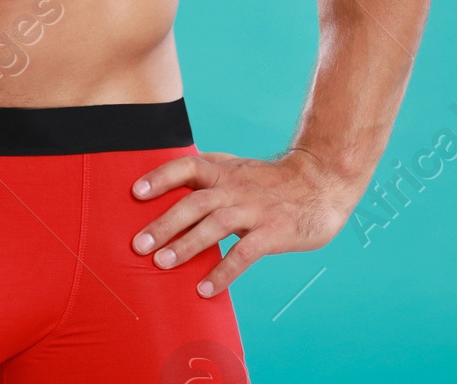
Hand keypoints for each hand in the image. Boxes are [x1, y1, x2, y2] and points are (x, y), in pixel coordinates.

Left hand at [129, 148, 353, 295]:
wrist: (320, 182)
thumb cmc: (271, 180)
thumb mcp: (237, 168)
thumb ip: (208, 174)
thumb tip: (169, 179)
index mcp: (223, 171)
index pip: (186, 166)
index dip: (160, 177)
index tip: (135, 193)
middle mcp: (234, 187)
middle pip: (193, 202)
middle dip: (164, 223)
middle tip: (138, 245)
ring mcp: (254, 209)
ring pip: (214, 225)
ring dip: (186, 245)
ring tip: (161, 264)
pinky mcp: (273, 232)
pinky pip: (244, 254)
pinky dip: (223, 272)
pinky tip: (204, 289)